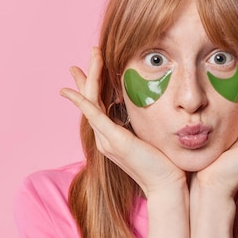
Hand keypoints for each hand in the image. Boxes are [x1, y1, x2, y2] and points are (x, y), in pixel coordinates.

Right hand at [59, 47, 186, 195]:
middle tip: (92, 51)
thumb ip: (145, 122)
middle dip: (90, 73)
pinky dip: (81, 102)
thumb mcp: (153, 136)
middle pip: (92, 98)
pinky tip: (70, 92)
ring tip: (93, 54)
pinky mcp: (114, 141)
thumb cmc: (165, 163)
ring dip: (90, 76)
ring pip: (92, 101)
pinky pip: (93, 116)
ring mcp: (107, 140)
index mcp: (113, 135)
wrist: (167, 186)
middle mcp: (105, 137)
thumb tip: (151, 106)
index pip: (99, 103)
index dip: (95, 83)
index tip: (94, 64)